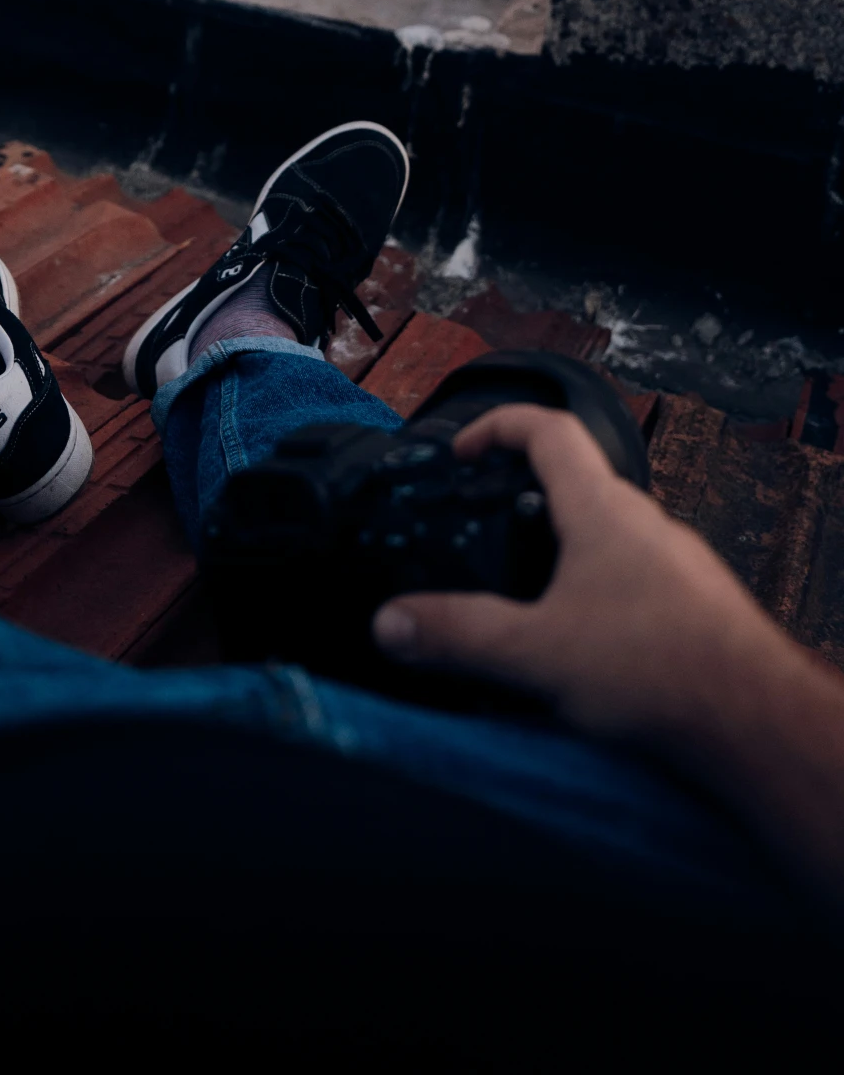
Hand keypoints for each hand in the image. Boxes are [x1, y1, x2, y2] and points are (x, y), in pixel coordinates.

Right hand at [373, 403, 843, 906]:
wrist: (758, 723)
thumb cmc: (660, 670)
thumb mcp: (536, 652)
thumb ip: (458, 635)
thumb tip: (391, 623)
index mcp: (603, 510)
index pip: (547, 430)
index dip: (497, 426)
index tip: (464, 451)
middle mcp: (647, 524)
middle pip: (579, 485)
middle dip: (526, 501)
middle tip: (486, 532)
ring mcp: (680, 566)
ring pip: (613, 539)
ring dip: (567, 554)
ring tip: (530, 602)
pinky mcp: (700, 610)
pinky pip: (640, 583)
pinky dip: (604, 597)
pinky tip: (587, 652)